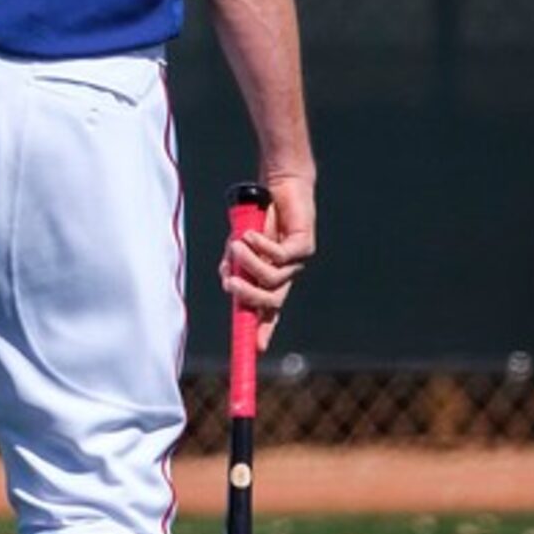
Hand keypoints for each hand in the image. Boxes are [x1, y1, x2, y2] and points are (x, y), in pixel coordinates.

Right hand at [220, 171, 315, 351]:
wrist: (279, 186)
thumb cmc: (257, 218)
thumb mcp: (237, 247)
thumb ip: (234, 266)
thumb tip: (230, 284)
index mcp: (271, 279)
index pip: (268, 312)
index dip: (262, 330)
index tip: (253, 348)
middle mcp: (286, 275)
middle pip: (271, 302)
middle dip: (249, 297)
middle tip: (230, 285)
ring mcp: (297, 262)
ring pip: (272, 278)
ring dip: (248, 262)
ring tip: (236, 243)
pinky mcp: (304, 246)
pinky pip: (279, 255)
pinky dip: (260, 244)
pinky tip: (252, 232)